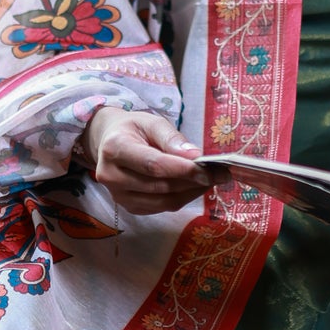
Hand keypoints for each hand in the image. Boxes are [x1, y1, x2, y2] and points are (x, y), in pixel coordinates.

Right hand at [79, 108, 210, 216]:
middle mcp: (111, 176)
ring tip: (211, 179)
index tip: (208, 169)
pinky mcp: (129, 207)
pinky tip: (195, 186)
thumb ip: (171, 138)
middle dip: (193, 181)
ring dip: (192, 192)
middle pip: (160, 186)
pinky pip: (162, 207)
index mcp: (115, 149)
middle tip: (220, 174)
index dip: (182, 170)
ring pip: (163, 202)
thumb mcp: (151, 122)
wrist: (110, 142)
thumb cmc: (133, 129)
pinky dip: (183, 198)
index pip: (153, 165)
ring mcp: (118, 196)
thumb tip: (194, 156)